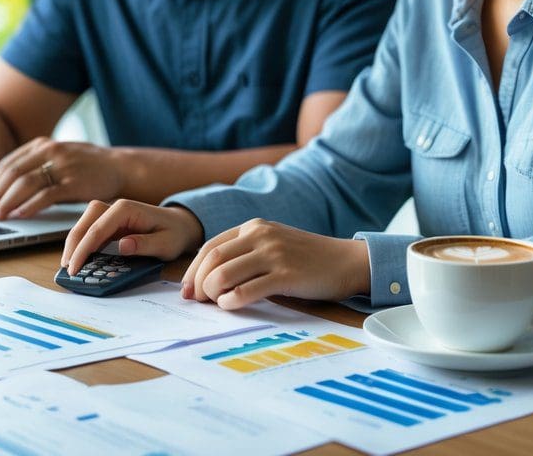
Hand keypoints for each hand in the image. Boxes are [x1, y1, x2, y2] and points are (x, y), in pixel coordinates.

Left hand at [0, 138, 127, 219]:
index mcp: (42, 144)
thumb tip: (6, 189)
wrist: (120, 167)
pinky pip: (46, 195)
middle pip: (12, 174)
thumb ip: (36, 166)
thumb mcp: (58, 157)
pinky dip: (29, 206)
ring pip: (25, 184)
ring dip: (7, 202)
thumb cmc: (87, 167)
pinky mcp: (74, 182)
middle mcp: (49, 151)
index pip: (8, 164)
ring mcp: (62, 165)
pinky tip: (20, 215)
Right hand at [61, 199, 203, 276]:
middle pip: (86, 222)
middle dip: (73, 244)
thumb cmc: (175, 234)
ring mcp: (112, 214)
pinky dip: (83, 243)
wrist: (181, 225)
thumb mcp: (166, 243)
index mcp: (127, 209)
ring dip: (74, 243)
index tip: (75, 267)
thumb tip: (122, 246)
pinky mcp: (111, 223)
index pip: (98, 229)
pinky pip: (91, 230)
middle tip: (67, 268)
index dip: (84, 249)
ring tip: (68, 265)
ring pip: (85, 224)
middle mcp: (116, 207)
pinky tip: (78, 258)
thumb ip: (145, 244)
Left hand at [181, 219, 370, 309]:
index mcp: (253, 227)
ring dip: (212, 293)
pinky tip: (230, 306)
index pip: (210, 247)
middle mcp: (260, 236)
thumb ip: (245, 253)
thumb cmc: (307, 259)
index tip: (186, 290)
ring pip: (225, 274)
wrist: (346, 261)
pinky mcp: (286, 275)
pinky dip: (232, 301)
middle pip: (212, 259)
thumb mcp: (273, 244)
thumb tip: (209, 278)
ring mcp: (273, 254)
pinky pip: (248, 289)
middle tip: (196, 301)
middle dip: (197, 283)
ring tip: (216, 304)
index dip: (193, 270)